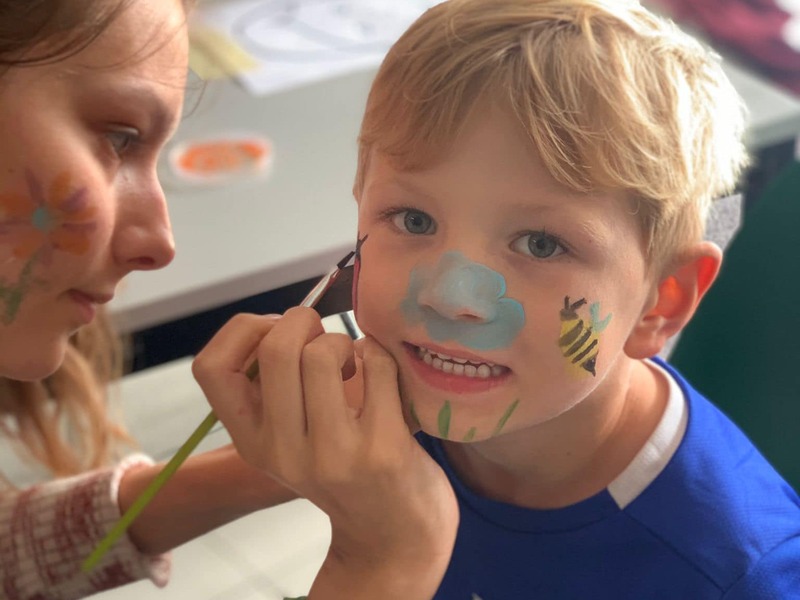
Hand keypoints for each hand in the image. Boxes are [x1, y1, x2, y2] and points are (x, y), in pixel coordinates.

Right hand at [193, 307, 457, 598]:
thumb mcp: (288, 440)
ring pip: (322, 353)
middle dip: (304, 321)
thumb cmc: (341, 469)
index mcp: (251, 442)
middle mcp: (282, 450)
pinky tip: (380, 374)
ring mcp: (333, 452)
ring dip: (343, 339)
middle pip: (275, 348)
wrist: (393, 533)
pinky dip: (379, 354)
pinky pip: (375, 364)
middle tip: (322, 339)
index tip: (275, 334)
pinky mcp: (382, 449)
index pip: (209, 367)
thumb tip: (282, 321)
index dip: (243, 331)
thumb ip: (272, 389)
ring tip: (352, 363)